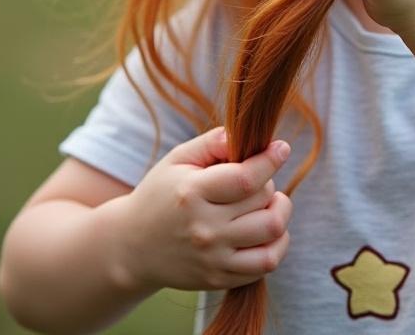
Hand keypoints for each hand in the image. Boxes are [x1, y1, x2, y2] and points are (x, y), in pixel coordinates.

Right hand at [109, 127, 293, 292]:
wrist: (132, 248)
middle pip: (263, 200)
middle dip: (268, 184)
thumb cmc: (161, 195)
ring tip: (270, 204)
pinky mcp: (219, 278)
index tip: (281, 149)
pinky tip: (266, 231)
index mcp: (192, 193)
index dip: (270, 160)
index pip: (246, 178)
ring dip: (280, 212)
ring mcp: (212, 257)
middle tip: (257, 181)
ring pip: (272, 231)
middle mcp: (203, 227)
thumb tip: (244, 136)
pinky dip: (277, 244)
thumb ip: (211, 143)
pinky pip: (266, 263)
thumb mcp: (177, 160)